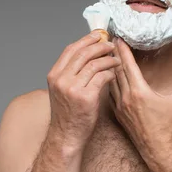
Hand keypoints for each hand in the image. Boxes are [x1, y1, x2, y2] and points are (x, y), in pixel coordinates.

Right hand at [47, 31, 119, 150]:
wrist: (66, 136)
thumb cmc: (68, 114)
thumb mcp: (61, 90)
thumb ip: (70, 73)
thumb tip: (87, 54)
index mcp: (54, 75)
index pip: (70, 49)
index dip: (85, 40)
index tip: (98, 35)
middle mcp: (61, 79)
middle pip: (83, 53)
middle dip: (100, 46)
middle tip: (111, 45)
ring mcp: (72, 88)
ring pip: (94, 64)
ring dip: (108, 59)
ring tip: (117, 60)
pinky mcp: (85, 97)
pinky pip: (102, 77)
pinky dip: (110, 72)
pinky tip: (114, 73)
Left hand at [109, 37, 171, 156]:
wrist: (157, 149)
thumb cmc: (169, 126)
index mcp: (140, 91)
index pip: (128, 65)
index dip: (123, 50)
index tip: (118, 39)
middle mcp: (126, 97)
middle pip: (116, 70)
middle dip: (113, 54)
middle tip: (110, 41)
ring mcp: (120, 105)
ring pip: (111, 81)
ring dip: (109, 67)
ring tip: (107, 56)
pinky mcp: (117, 113)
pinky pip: (110, 93)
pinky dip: (109, 82)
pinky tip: (108, 77)